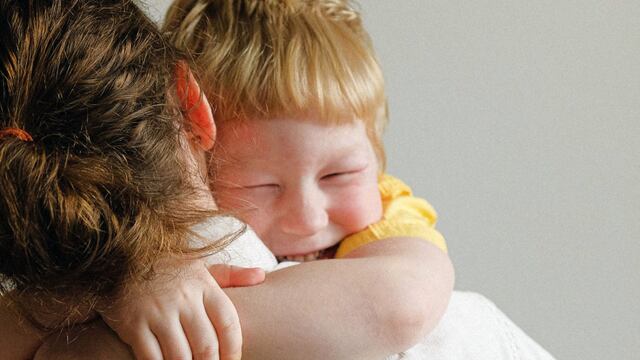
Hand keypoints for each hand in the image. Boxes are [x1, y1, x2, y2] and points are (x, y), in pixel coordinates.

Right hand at [100, 257, 263, 359]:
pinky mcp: (133, 325)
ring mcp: (157, 313)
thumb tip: (262, 277)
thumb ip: (232, 274)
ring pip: (180, 357)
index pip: (228, 323)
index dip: (234, 349)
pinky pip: (151, 359)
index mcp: (204, 286)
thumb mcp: (201, 266)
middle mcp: (183, 299)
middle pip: (206, 346)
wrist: (119, 255)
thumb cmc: (168, 267)